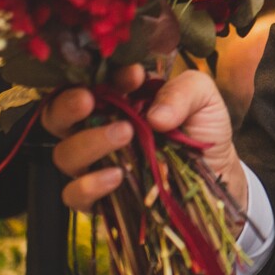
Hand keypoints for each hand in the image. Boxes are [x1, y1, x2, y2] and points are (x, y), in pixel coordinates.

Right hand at [45, 65, 245, 213]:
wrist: (217, 175)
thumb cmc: (202, 129)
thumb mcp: (202, 98)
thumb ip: (183, 92)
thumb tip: (155, 116)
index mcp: (116, 98)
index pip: (92, 81)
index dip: (105, 76)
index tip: (134, 75)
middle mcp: (97, 128)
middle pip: (58, 116)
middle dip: (67, 105)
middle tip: (88, 99)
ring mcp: (94, 165)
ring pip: (65, 154)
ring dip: (88, 142)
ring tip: (124, 134)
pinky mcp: (99, 199)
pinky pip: (74, 194)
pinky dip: (90, 185)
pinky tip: (117, 176)